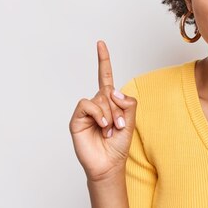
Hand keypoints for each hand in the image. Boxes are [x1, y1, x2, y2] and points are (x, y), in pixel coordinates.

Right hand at [69, 40, 136, 181]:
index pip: (105, 76)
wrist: (109, 164)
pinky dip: (98, 113)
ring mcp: (86, 110)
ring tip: (109, 129)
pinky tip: (101, 125)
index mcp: (109, 100)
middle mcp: (97, 102)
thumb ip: (127, 102)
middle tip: (119, 126)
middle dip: (118, 108)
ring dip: (110, 114)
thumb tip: (112, 91)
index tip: (100, 43)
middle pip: (109, 90)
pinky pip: (87, 104)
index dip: (103, 60)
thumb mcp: (131, 120)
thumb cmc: (118, 144)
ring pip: (101, 97)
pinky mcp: (77, 119)